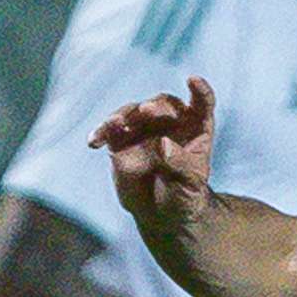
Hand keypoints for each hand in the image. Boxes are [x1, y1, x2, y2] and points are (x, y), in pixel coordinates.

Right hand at [91, 77, 219, 245]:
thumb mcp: (190, 184)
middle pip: (163, 104)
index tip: (193, 80)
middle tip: (145, 111)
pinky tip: (94, 141)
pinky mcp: (122, 141)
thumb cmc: (185, 196)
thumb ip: (180, 164)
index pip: (202, 103)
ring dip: (123, 114)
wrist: (163, 216)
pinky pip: (110, 130)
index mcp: (196, 127)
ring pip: (133, 112)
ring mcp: (144, 129)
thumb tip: (163, 144)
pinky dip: (101, 132)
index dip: (200, 90)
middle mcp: (170, 122)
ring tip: (114, 124)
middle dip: (154, 105)